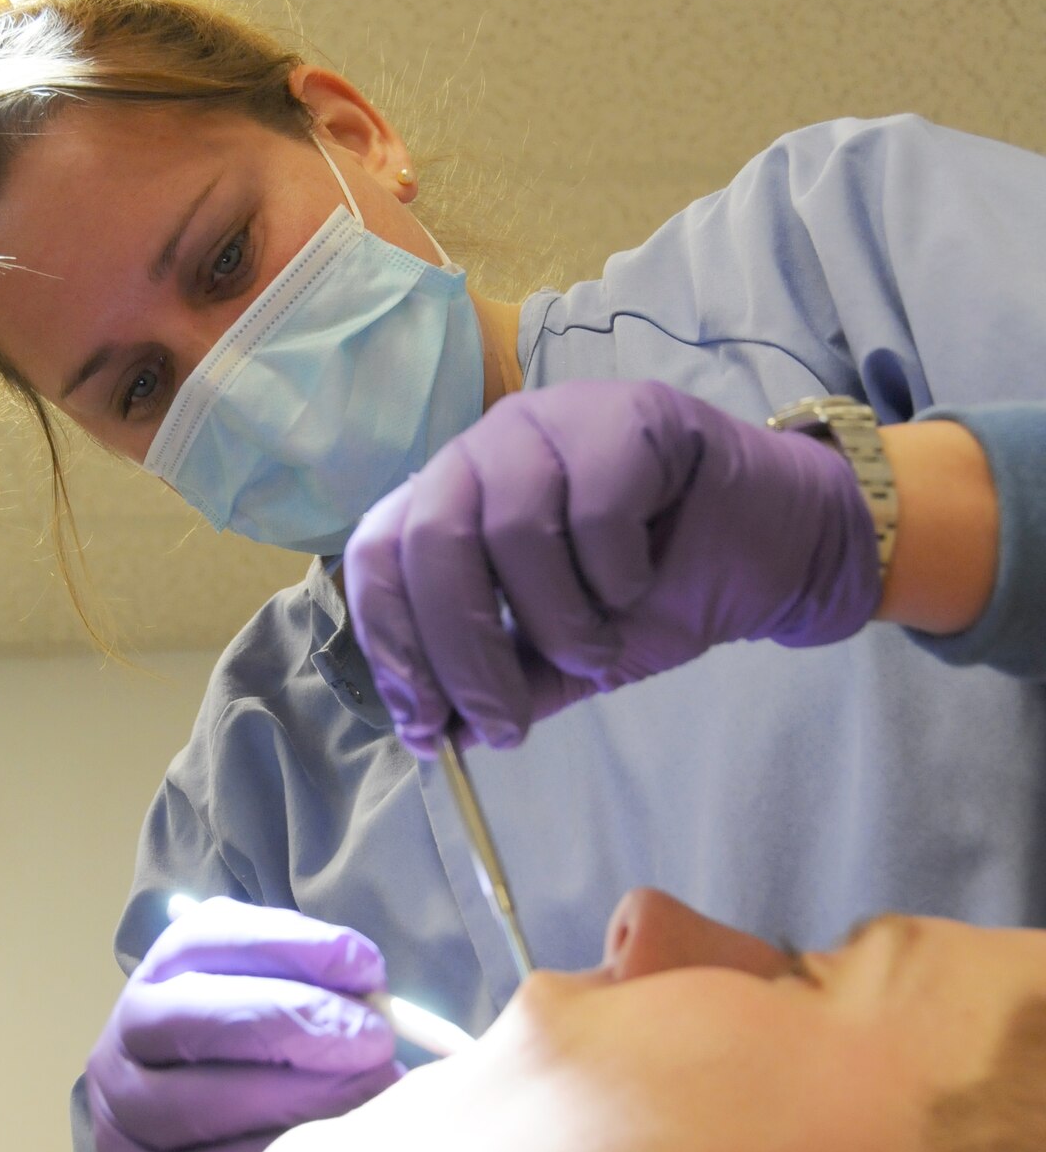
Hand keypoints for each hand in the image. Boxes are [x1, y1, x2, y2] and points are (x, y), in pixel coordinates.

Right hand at [86, 896, 402, 1151]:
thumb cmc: (272, 1083)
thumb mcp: (287, 1021)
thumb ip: (319, 993)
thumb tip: (373, 993)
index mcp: (163, 977)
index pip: (207, 938)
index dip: (289, 944)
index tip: (365, 966)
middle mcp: (125, 1039)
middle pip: (196, 1016)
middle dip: (295, 1020)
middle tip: (374, 1038)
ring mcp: (120, 1119)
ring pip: (198, 1102)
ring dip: (297, 1096)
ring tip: (368, 1094)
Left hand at [343, 378, 879, 754]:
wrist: (772, 550)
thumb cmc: (659, 592)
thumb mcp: (568, 657)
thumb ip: (504, 683)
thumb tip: (436, 735)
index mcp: (455, 499)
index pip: (378, 554)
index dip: (391, 643)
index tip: (423, 727)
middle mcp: (485, 448)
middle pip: (431, 543)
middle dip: (464, 653)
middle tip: (508, 723)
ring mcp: (552, 420)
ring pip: (512, 529)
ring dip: (558, 621)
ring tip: (600, 646)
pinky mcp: (624, 416)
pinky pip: (594, 510)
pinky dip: (615, 574)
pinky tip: (641, 580)